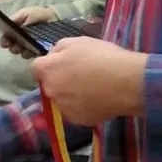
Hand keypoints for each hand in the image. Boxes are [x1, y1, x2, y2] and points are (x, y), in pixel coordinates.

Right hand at [0, 6, 54, 58]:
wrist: (54, 18)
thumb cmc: (38, 15)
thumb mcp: (26, 13)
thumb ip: (17, 18)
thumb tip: (9, 24)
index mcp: (15, 32)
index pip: (6, 39)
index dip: (4, 41)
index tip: (5, 43)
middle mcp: (21, 41)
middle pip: (13, 48)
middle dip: (14, 48)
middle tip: (17, 45)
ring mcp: (30, 47)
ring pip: (22, 53)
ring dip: (23, 51)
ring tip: (27, 47)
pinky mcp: (39, 51)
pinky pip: (34, 56)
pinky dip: (33, 53)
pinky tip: (35, 49)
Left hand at [31, 38, 146, 124]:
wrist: (126, 83)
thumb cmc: (102, 57)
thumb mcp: (79, 41)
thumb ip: (59, 48)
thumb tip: (52, 56)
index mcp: (48, 70)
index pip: (35, 68)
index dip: (48, 65)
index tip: (61, 64)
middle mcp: (51, 91)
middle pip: (49, 85)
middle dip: (59, 80)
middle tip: (80, 75)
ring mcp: (63, 108)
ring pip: (62, 100)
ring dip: (70, 95)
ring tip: (91, 88)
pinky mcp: (77, 120)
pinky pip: (75, 112)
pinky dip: (82, 107)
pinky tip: (98, 99)